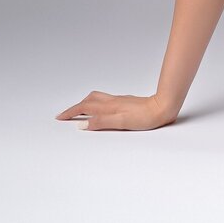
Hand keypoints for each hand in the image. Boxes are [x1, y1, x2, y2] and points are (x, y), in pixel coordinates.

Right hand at [55, 91, 176, 131]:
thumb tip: (82, 124)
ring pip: (97, 98)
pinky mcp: (126, 102)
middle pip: (89, 100)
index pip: (85, 108)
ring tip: (79, 110)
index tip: (60, 117)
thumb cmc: (145, 117)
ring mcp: (119, 101)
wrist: (163, 107)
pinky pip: (105, 100)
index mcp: (109, 107)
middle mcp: (112, 101)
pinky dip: (95, 103)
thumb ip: (102, 122)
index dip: (71, 112)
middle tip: (66, 114)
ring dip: (84, 103)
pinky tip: (100, 108)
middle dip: (75, 107)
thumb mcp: (121, 123)